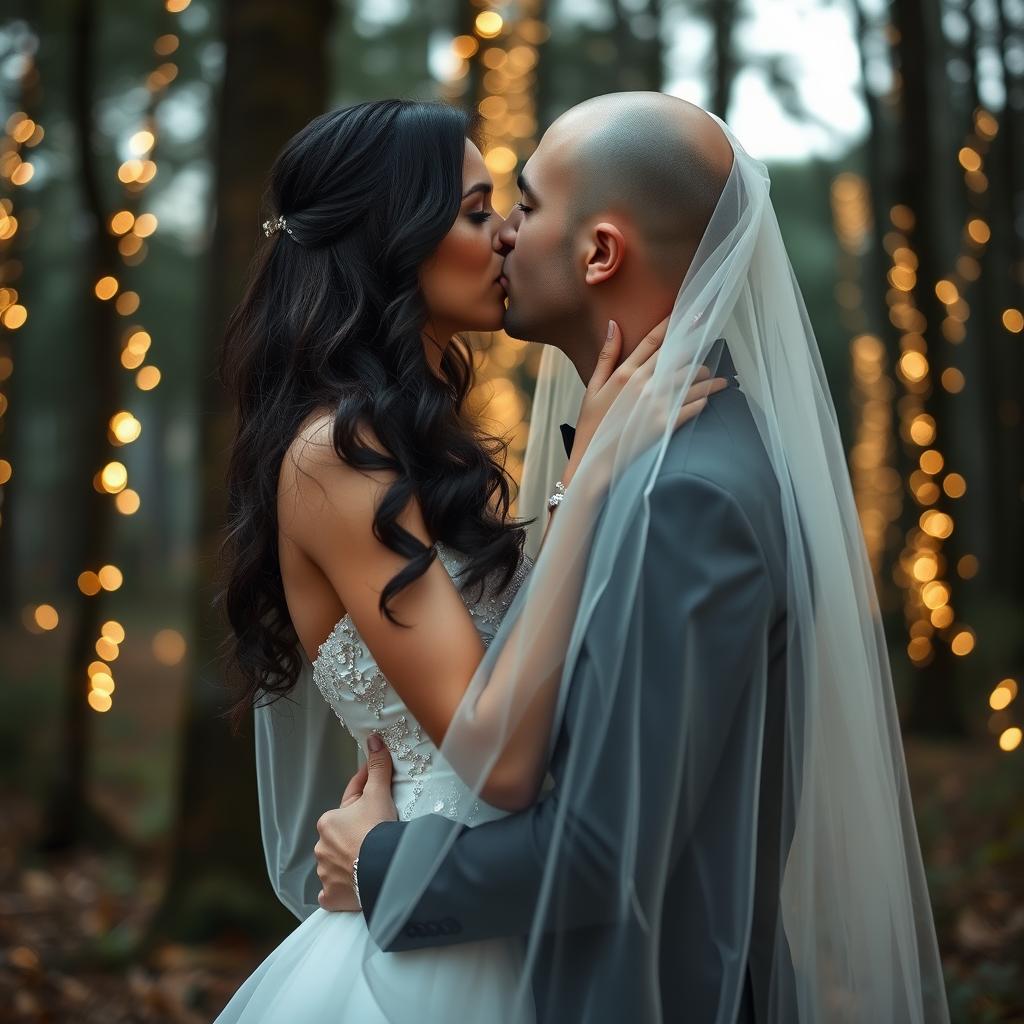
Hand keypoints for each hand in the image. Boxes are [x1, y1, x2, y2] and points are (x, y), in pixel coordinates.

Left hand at [314, 733, 397, 911]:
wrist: (383, 869)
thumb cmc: (378, 830)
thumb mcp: (379, 794)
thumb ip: (377, 767)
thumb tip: (373, 739)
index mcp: (328, 822)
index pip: (348, 805)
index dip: (364, 799)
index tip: (376, 797)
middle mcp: (321, 848)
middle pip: (341, 837)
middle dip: (355, 834)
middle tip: (378, 833)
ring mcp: (325, 875)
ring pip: (335, 864)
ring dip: (347, 863)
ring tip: (369, 862)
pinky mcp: (331, 897)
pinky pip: (332, 893)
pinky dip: (339, 891)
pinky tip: (351, 888)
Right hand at [562, 318, 727, 489]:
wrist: (594, 460)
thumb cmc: (592, 424)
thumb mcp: (593, 386)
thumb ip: (607, 355)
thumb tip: (614, 324)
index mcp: (626, 373)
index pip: (654, 341)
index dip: (673, 325)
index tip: (689, 313)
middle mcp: (644, 384)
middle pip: (679, 359)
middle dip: (697, 351)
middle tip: (712, 345)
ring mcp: (656, 404)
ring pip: (691, 381)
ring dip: (708, 378)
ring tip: (720, 380)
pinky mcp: (665, 424)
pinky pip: (693, 406)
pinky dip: (702, 401)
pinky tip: (708, 399)